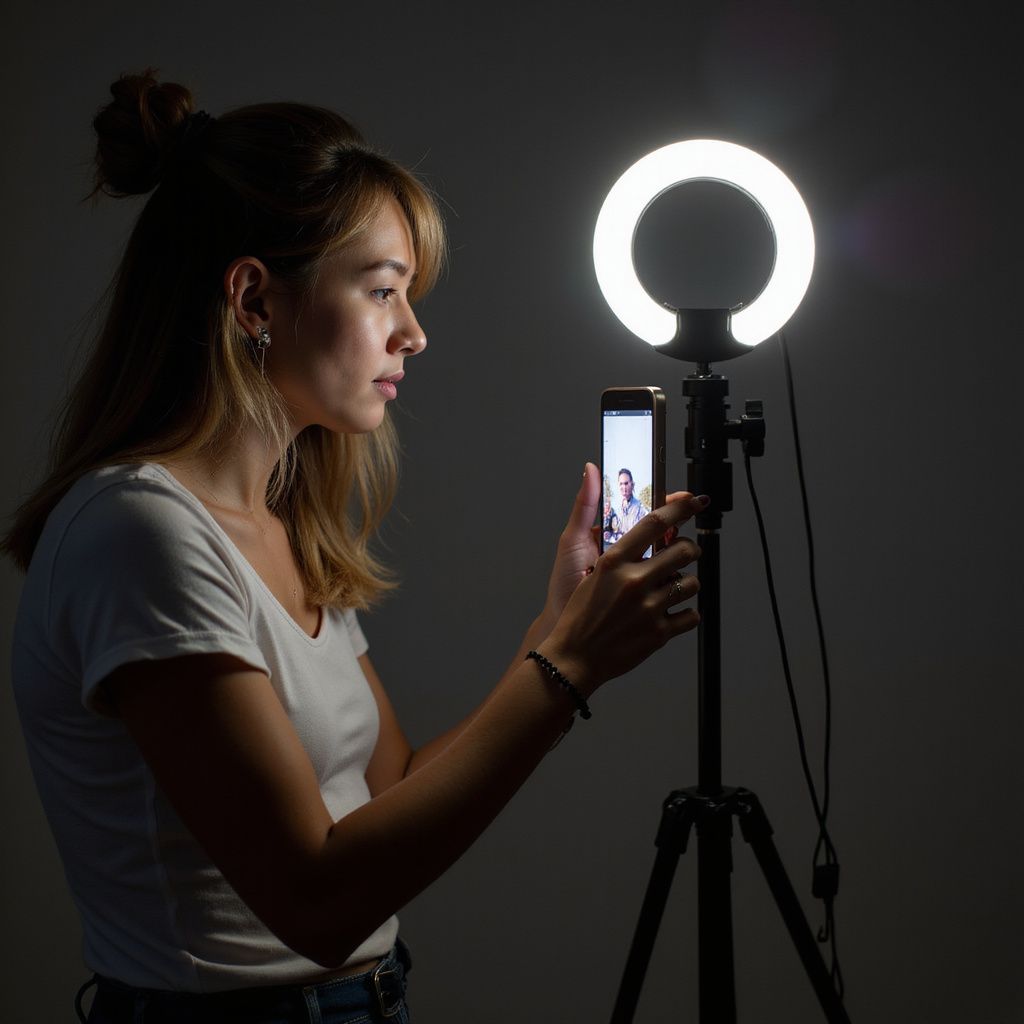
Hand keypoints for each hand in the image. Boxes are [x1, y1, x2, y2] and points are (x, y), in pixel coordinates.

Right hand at [540, 494, 705, 692]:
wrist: (574, 657)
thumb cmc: (580, 616)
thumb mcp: (593, 574)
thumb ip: (621, 553)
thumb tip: (642, 533)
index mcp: (614, 562)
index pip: (655, 523)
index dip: (680, 507)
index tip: (693, 501)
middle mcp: (633, 582)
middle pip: (683, 551)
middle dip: (689, 549)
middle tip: (685, 552)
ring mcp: (649, 608)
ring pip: (691, 583)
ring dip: (686, 583)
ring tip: (671, 588)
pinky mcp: (659, 633)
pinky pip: (691, 615)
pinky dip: (685, 613)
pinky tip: (671, 612)